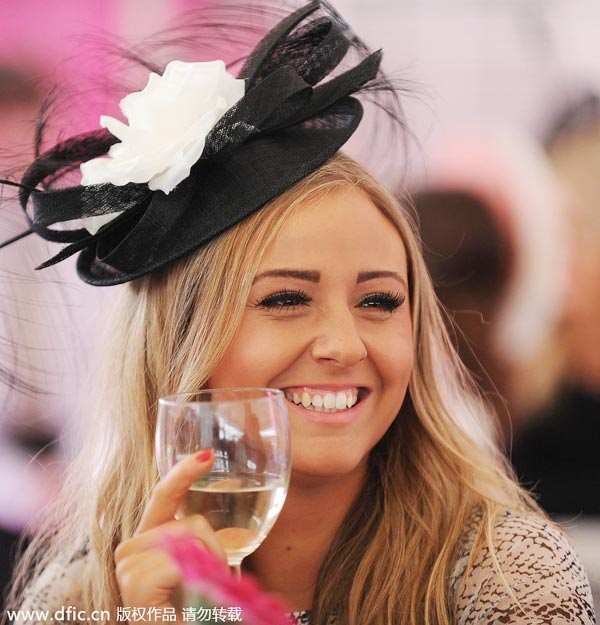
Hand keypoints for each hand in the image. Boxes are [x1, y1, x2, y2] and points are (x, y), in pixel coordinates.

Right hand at [114, 449, 226, 615]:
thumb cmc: (188, 612)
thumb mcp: (202, 574)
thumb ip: (208, 549)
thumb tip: (239, 531)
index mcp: (148, 540)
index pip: (164, 496)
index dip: (184, 473)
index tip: (206, 455)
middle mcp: (131, 548)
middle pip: (189, 522)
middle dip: (215, 549)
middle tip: (215, 580)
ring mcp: (128, 564)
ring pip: (189, 539)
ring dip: (209, 566)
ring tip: (202, 596)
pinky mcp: (134, 581)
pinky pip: (181, 561)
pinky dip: (197, 578)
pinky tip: (187, 601)